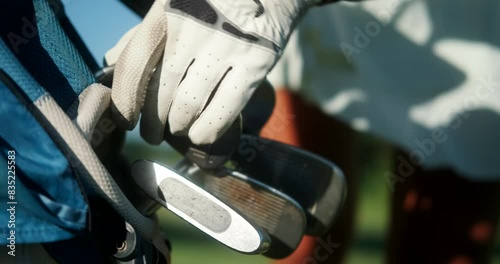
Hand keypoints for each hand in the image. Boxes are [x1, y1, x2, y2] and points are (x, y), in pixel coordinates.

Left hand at [110, 0, 311, 143]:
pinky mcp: (256, 63)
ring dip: (178, 127)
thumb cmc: (214, 4)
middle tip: (152, 134)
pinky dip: (208, 130)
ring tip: (178, 130)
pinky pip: (225, 109)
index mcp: (168, 12)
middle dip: (152, 122)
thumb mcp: (174, 7)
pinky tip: (200, 135)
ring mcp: (228, 46)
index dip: (125, 100)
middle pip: (162, 91)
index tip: (126, 119)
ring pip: (189, 104)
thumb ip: (144, 34)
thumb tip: (110, 61)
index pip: (134, 64)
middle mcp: (195, 28)